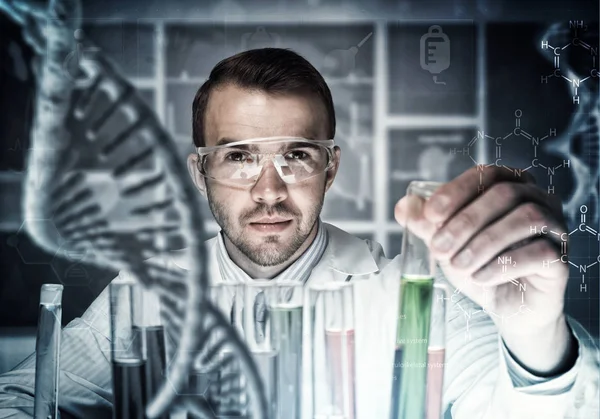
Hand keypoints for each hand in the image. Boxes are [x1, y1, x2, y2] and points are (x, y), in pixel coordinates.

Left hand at [395, 167, 575, 374]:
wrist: (506, 307)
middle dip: (465, 221)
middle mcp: (538, 200)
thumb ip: (426, 225)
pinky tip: (481, 278)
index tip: (430, 214)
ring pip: (526, 219)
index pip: (485, 174)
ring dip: (484, 243)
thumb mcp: (447, 244)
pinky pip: (540, 253)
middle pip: (505, 194)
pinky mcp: (561, 260)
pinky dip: (504, 265)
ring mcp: (556, 228)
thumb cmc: (478, 265)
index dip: (456, 191)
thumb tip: (403, 207)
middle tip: (438, 248)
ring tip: (459, 265)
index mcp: (510, 186)